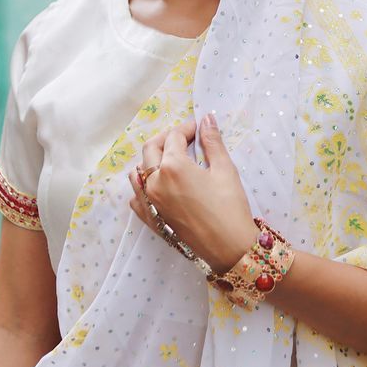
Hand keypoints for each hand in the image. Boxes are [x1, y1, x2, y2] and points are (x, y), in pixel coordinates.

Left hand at [127, 112, 258, 272]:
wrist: (228, 247)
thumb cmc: (229, 207)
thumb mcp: (224, 169)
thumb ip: (212, 142)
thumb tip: (207, 119)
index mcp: (172, 166)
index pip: (174, 137)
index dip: (188, 128)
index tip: (199, 128)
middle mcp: (154, 182)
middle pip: (151, 149)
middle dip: (167, 138)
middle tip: (186, 138)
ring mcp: (148, 202)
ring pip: (139, 172)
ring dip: (152, 159)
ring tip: (172, 159)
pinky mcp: (150, 218)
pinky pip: (136, 196)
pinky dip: (144, 186)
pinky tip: (160, 185)